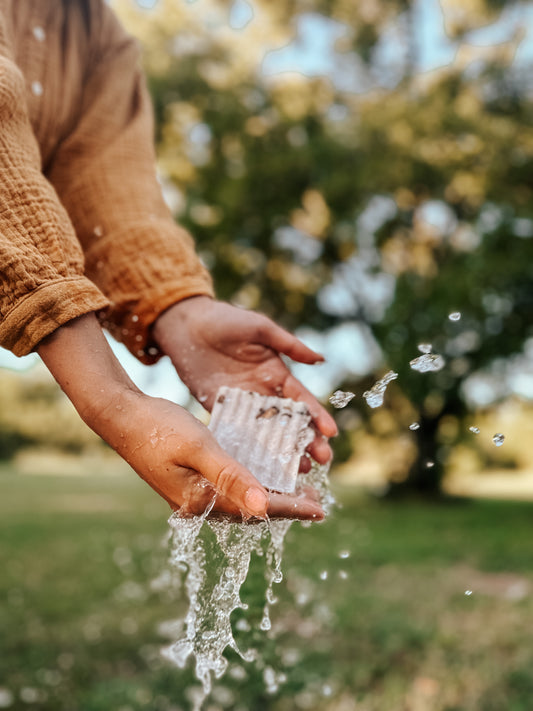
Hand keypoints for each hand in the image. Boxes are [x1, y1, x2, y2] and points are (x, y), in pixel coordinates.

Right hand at [102, 391, 323, 519]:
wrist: (119, 416)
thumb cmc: (157, 427)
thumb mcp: (199, 447)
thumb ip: (231, 476)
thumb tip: (265, 507)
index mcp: (200, 501)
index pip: (257, 510)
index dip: (292, 509)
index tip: (321, 510)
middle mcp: (197, 504)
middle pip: (251, 511)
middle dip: (285, 507)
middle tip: (316, 503)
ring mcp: (191, 494)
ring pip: (241, 500)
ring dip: (269, 496)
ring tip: (296, 492)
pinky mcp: (188, 482)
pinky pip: (227, 489)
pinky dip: (250, 485)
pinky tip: (262, 477)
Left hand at [152, 297, 337, 467]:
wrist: (185, 324)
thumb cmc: (225, 320)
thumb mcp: (260, 328)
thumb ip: (289, 344)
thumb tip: (321, 359)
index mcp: (276, 373)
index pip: (302, 399)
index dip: (317, 416)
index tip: (331, 433)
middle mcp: (263, 392)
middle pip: (289, 422)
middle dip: (307, 440)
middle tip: (323, 461)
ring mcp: (242, 404)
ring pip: (267, 433)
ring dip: (283, 451)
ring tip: (298, 471)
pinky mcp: (220, 410)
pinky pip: (237, 433)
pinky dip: (249, 450)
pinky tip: (259, 466)